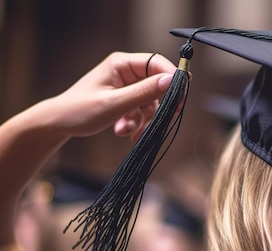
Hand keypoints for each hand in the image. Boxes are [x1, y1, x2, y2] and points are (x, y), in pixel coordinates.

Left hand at [46, 52, 176, 142]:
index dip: (172, 79)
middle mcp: (127, 71)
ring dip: (145, 121)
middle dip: (160, 108)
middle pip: (159, 85)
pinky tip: (124, 133)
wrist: (59, 123)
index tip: (180, 100)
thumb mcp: (114, 104)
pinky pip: (143, 111)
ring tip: (128, 133)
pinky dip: (138, 124)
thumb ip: (143, 92)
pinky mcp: (127, 99)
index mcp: (122, 64)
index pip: (158, 64)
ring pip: (152, 103)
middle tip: (162, 124)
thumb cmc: (79, 110)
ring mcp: (127, 86)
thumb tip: (171, 81)